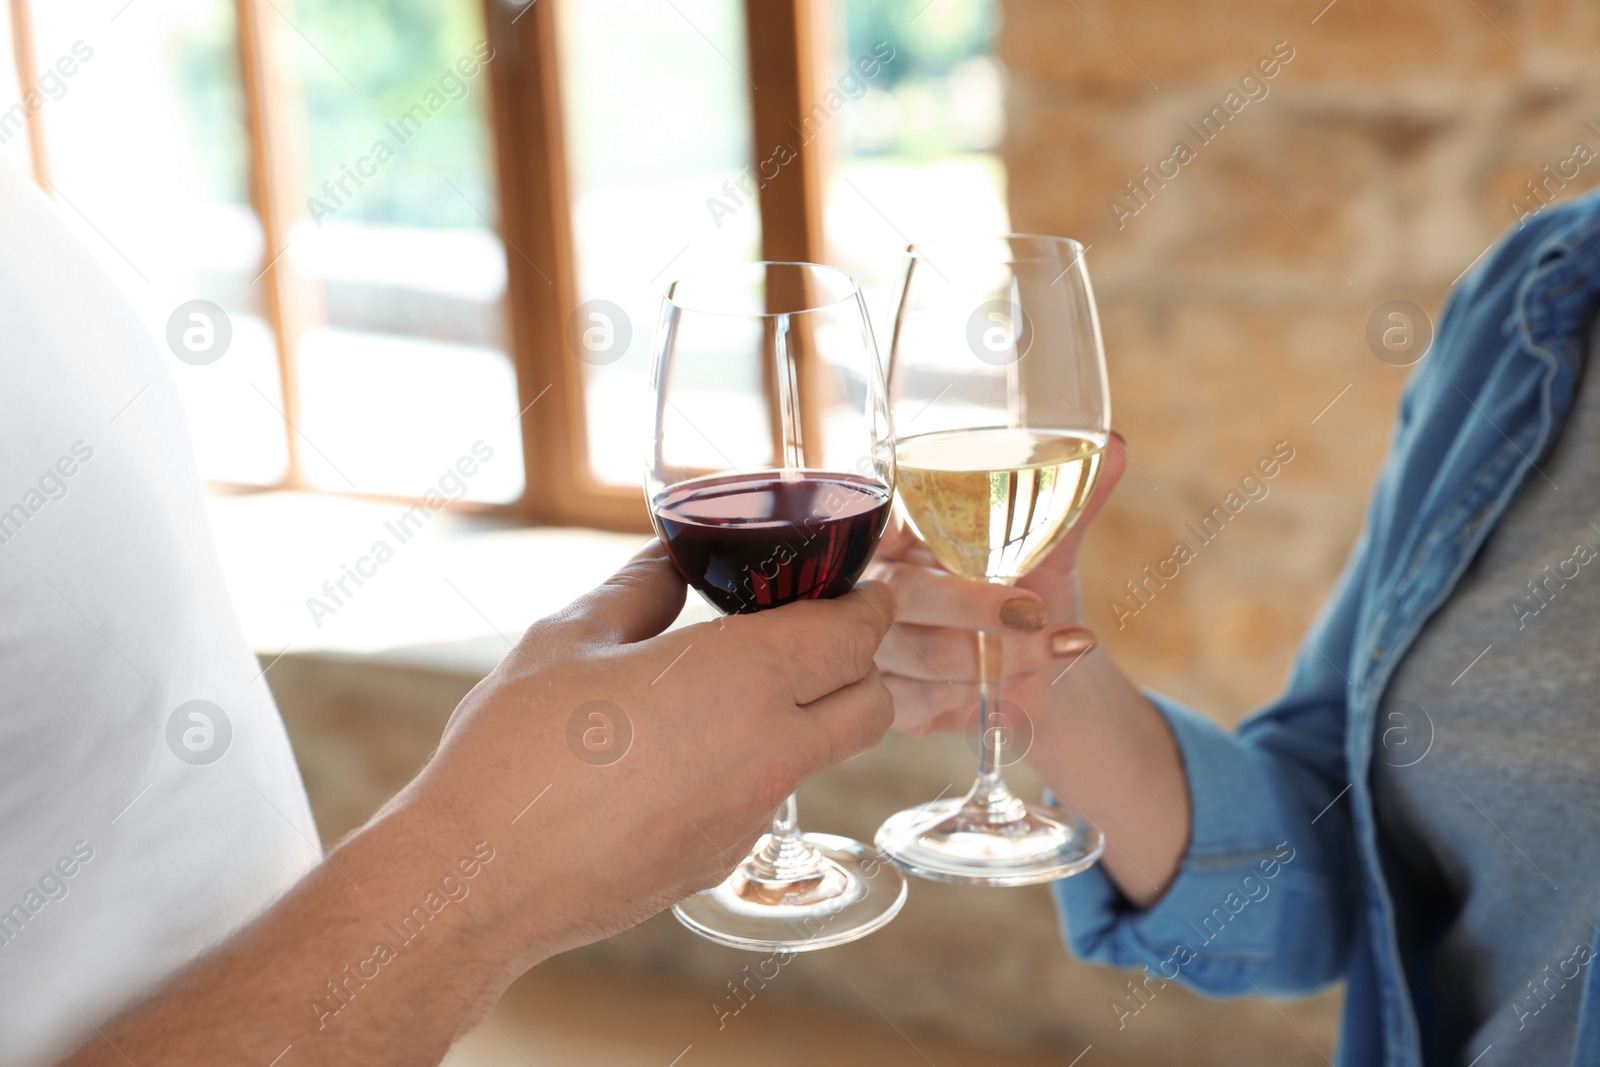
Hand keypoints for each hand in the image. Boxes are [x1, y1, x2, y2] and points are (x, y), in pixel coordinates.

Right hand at [400, 541, 896, 969]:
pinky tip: (680, 755)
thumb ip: (640, 589)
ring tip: (738, 690)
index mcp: (746, 679)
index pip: (857, 634)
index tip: (859, 587)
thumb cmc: (518, 747)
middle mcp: (770, 751)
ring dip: (810, 718)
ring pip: (822, 756)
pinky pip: (762, 800)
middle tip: (818, 635)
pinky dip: (751, 768)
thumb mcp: (572, 637)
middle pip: (873, 705)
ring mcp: (750, 816)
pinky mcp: (721, 862)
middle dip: (865, 664)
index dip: (869, 603)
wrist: (480, 877)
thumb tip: (671, 561)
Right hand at [867, 434, 1128, 737]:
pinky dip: (976, 693)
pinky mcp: (886, 698)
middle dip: (971, 605)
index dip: (886, 527)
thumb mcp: (1048, 551)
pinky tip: (1009, 688)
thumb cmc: (1031, 595)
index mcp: (898, 535)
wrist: (1041, 673)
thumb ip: (1072, 502)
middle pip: (902, 593)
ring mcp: (873, 645)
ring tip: (1054, 647)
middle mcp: (875, 586)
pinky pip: (921, 700)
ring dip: (996, 654)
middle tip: (1034, 610)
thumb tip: (1115, 448)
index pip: (874, 522)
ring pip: (921, 652)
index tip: (910, 530)